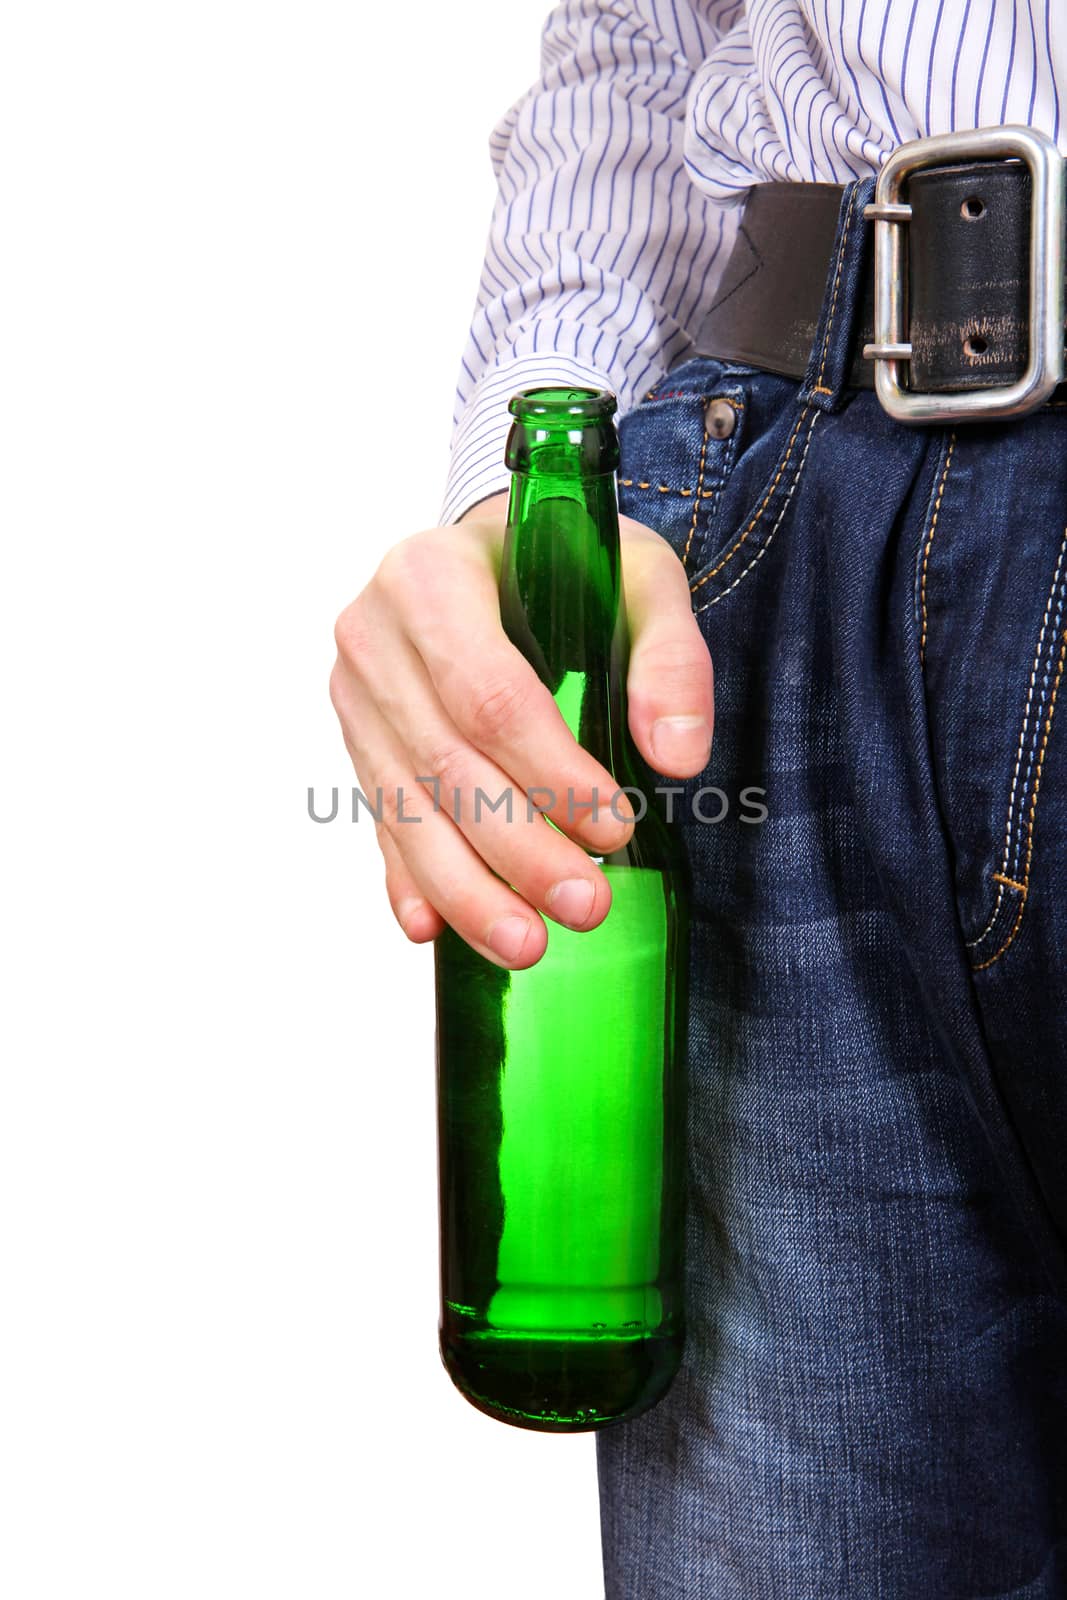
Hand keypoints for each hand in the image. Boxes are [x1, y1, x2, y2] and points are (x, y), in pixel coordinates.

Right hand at [329, 490, 712, 967]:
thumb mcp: (637, 576)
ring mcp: (356, 695)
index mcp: (429, 577)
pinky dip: (409, 878)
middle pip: (444, 763)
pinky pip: (379, 819)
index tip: (613, 827)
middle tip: (586, 907)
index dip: (549, 772)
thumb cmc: (562, 561)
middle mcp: (374, 637)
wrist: (485, 551)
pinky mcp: (357, 742)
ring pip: (405, 808)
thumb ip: (668, 656)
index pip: (487, 693)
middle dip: (516, 848)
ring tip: (527, 945)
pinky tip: (437, 929)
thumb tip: (678, 757)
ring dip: (466, 887)